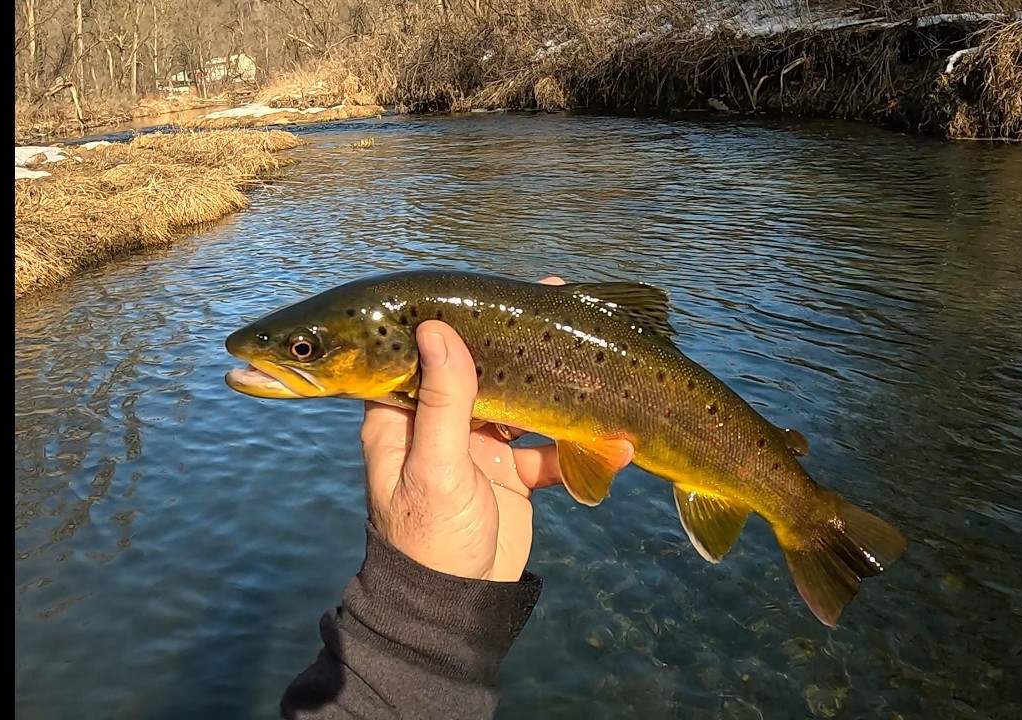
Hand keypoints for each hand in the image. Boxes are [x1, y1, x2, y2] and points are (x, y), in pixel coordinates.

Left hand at [359, 276, 634, 581]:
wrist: (453, 610)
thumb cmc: (427, 540)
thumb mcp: (434, 467)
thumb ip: (443, 399)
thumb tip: (439, 327)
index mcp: (403, 413)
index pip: (428, 349)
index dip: (462, 319)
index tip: (499, 294)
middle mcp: (440, 422)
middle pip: (484, 367)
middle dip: (523, 344)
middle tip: (561, 305)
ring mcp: (479, 446)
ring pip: (525, 403)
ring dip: (561, 392)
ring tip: (598, 369)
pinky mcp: (513, 473)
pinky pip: (552, 450)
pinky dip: (582, 447)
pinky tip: (617, 443)